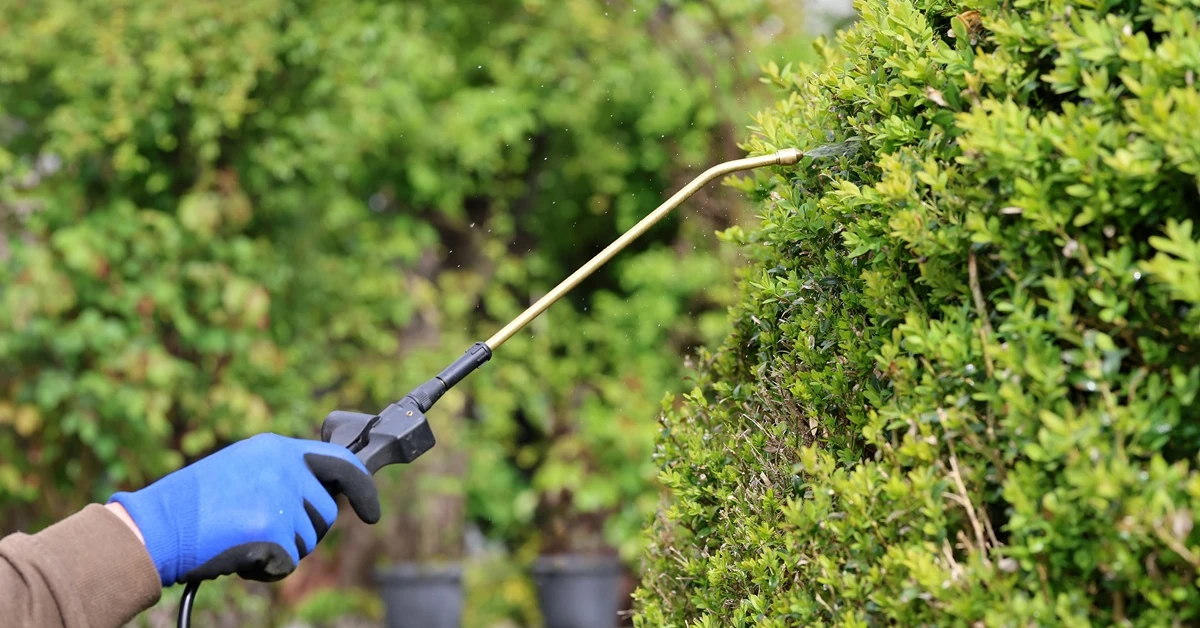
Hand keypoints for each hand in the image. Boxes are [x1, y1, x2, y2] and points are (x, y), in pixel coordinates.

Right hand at [108, 433, 379, 586]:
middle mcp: (283, 467)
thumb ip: (281, 473)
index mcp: (275, 448)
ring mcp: (280, 498)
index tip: (372, 511)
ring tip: (242, 537)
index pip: (340, 461)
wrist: (155, 528)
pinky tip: (238, 556)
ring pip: (308, 540)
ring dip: (282, 549)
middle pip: (326, 512)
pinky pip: (287, 563)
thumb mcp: (240, 469)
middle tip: (263, 532)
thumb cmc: (191, 504)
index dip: (363, 488)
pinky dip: (266, 570)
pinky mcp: (273, 530)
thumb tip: (323, 493)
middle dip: (304, 531)